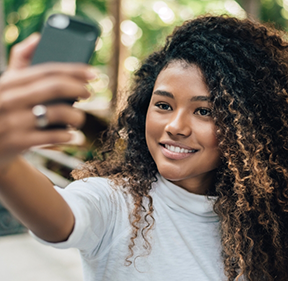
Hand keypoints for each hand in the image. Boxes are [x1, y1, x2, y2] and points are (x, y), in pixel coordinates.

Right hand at [0, 34, 93, 166]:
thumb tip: (38, 37)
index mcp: (8, 83)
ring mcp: (13, 122)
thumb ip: (20, 62)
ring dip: (77, 116)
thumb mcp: (6, 85)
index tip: (93, 73)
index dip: (74, 70)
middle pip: (55, 87)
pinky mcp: (18, 142)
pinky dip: (68, 136)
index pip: (47, 70)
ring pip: (58, 112)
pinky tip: (71, 136)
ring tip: (79, 119)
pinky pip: (53, 136)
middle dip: (79, 88)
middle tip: (90, 93)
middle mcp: (9, 99)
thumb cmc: (2, 110)